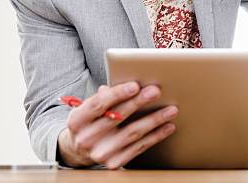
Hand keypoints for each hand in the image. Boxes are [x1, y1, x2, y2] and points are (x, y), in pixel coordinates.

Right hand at [58, 81, 177, 168]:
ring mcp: (100, 152)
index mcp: (77, 120)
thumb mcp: (88, 108)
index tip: (135, 85)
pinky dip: (155, 136)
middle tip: (156, 91)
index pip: (99, 104)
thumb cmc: (88, 122)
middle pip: (118, 117)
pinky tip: (167, 127)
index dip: (117, 94)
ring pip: (132, 133)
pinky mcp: (114, 163)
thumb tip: (128, 84)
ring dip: (154, 120)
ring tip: (170, 109)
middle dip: (139, 102)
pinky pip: (139, 147)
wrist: (77, 151)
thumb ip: (105, 96)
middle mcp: (86, 138)